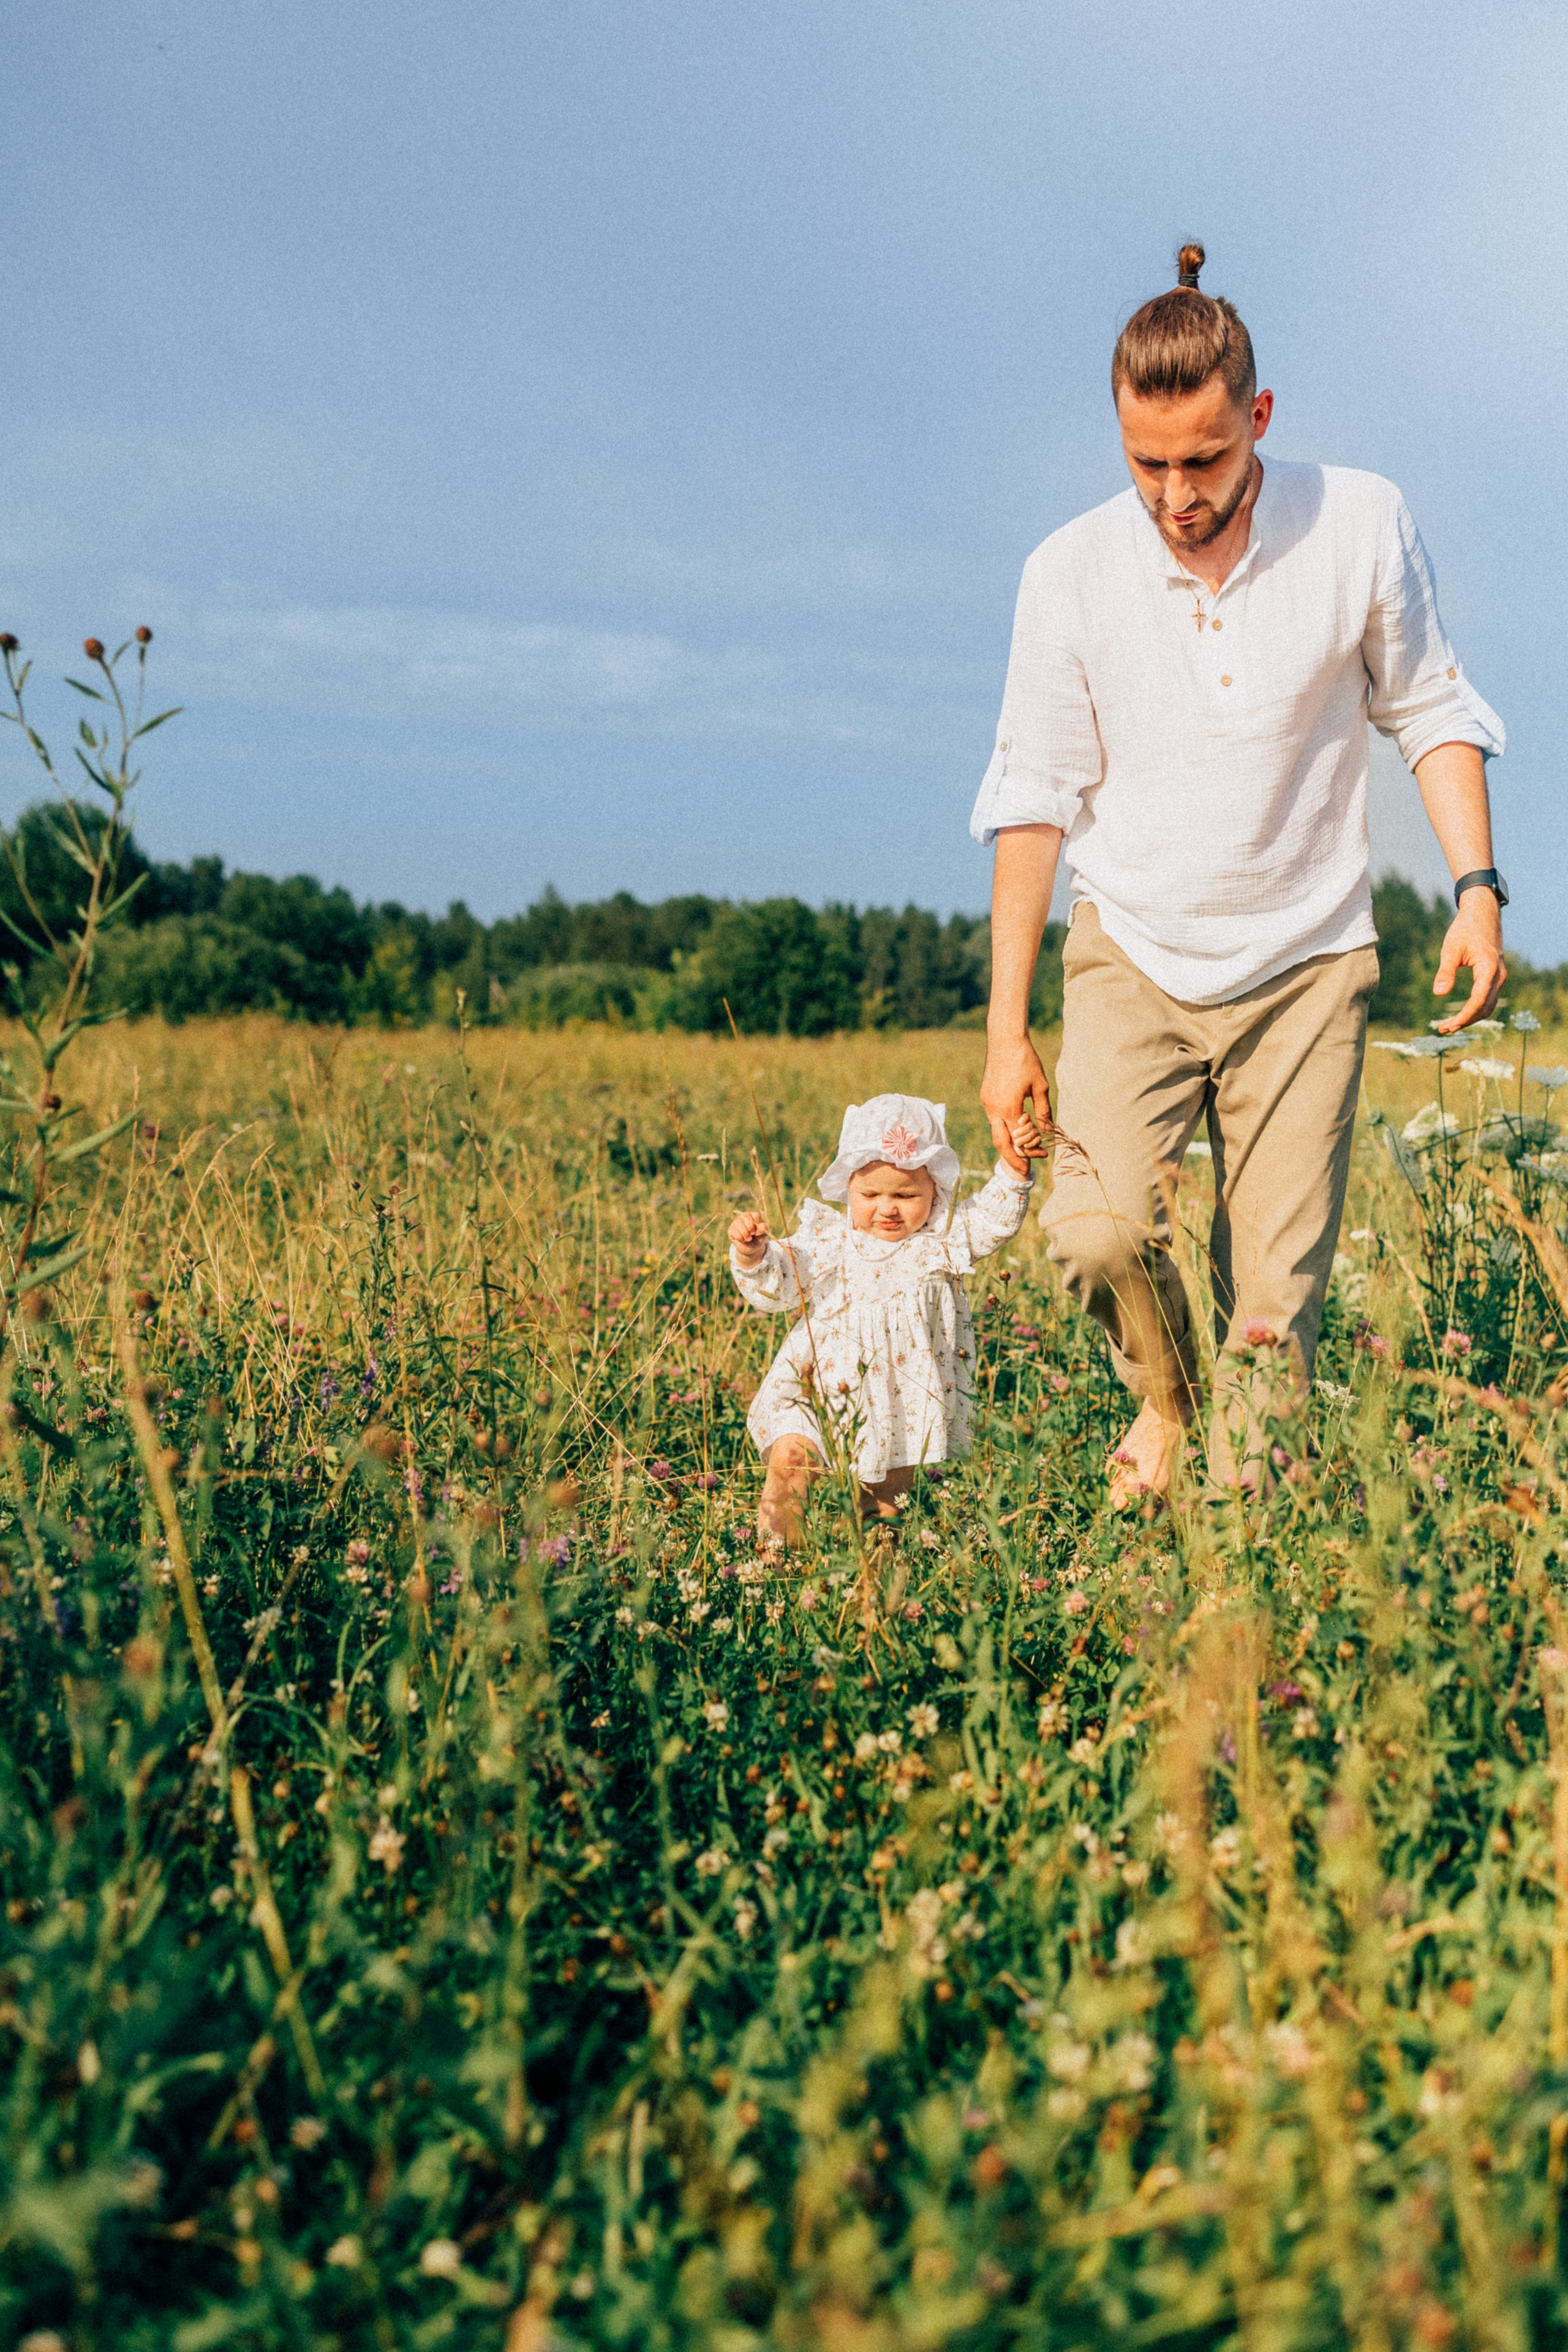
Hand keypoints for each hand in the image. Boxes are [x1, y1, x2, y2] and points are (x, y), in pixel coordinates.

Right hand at [728, 1210, 769, 1268]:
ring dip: (745, 1233)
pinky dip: (740, 1238)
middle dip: (750, 1227)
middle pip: (746, 1216)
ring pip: (739, 1223)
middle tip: (753, 1234)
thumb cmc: (759, 1238)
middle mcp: (744, 1217)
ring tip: (749, 1239)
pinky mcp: (731, 1230)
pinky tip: (743, 1240)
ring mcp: (736, 1222)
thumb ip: (765, 1229)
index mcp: (753, 1216)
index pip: (756, 1215)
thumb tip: (759, 1228)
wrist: (751, 1248)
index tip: (759, 1231)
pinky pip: (734, 1232)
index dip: (758, 1223)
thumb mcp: (764, 1234)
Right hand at [981, 1036, 1050, 1173]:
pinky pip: (994, 1119)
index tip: (1041, 1156)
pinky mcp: (985, 1096)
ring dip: (1009, 1143)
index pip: (1018, 1140)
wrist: (1005, 1040)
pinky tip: (1016, 1128)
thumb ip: (1043, 1111)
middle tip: (1024, 1170)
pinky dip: (1004, 1128)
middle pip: (1000, 1143)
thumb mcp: (1040, 1086)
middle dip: (1012, 1159)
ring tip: (1024, 1149)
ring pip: (995, 1132)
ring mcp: (987, 1102)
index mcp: (1008, 1108)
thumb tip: (1048, 1131)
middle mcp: (993, 1108)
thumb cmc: (1026, 1060)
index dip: (1030, 1151)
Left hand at [1432, 893, 1506, 1032]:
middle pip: (1484, 1007)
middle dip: (1465, 1021)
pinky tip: (1461, 1014)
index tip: (1449, 1025)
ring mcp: (1499, 976)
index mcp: (1489, 968)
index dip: (1464, 1016)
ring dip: (1470, 1018)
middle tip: (1443, 1029)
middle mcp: (1499, 975)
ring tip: (1449, 1026)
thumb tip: (1438, 994)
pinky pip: (1488, 998)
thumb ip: (1445, 971)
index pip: (1478, 1000)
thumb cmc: (1465, 929)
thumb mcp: (1451, 948)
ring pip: (1488, 1005)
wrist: (1483, 914)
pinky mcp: (1496, 976)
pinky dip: (1475, 1009)